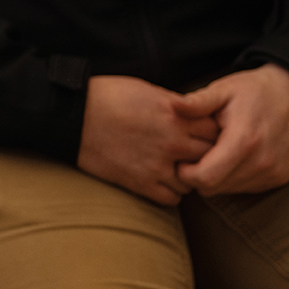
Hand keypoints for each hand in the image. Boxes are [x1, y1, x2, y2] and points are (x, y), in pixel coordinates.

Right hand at [78, 74, 219, 204]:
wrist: (72, 115)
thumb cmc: (106, 96)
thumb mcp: (147, 90)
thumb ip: (175, 105)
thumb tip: (193, 114)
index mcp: (176, 116)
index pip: (216, 131)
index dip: (212, 133)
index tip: (202, 134)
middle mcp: (172, 142)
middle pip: (211, 156)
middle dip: (206, 155)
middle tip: (193, 154)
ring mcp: (157, 165)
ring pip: (195, 181)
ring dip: (190, 176)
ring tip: (177, 169)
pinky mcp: (140, 182)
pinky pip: (172, 198)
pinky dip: (171, 193)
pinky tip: (162, 182)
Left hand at [174, 64, 288, 196]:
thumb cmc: (255, 91)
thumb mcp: (224, 89)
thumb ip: (198, 102)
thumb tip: (173, 105)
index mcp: (243, 141)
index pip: (205, 178)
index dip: (186, 173)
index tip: (180, 160)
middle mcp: (262, 162)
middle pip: (215, 188)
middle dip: (198, 177)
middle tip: (193, 158)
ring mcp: (274, 172)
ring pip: (230, 190)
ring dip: (217, 178)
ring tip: (213, 154)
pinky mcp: (282, 177)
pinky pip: (248, 188)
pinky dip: (235, 178)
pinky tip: (232, 159)